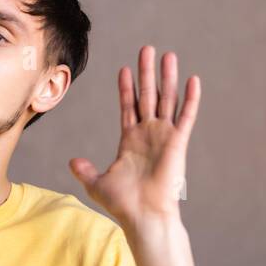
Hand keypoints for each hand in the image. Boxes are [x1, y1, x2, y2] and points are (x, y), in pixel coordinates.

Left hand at [69, 45, 199, 228]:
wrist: (143, 215)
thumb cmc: (123, 203)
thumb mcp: (97, 183)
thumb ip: (86, 170)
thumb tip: (73, 161)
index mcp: (130, 140)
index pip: (128, 106)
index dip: (126, 88)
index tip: (124, 69)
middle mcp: (148, 134)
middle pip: (147, 95)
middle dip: (146, 72)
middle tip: (146, 49)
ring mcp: (164, 136)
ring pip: (166, 99)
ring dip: (167, 77)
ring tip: (167, 55)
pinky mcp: (177, 143)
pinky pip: (186, 116)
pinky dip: (190, 98)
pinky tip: (192, 80)